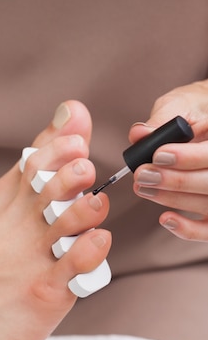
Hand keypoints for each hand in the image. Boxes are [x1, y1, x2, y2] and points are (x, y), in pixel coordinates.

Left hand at [129, 80, 207, 240]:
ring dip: (172, 199)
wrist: (203, 123)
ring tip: (142, 188)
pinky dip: (186, 229)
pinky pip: (207, 230)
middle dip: (173, 181)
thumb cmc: (192, 116)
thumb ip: (160, 121)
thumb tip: (139, 133)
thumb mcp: (179, 108)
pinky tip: (165, 218)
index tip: (158, 155)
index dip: (187, 157)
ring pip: (206, 203)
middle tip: (142, 175)